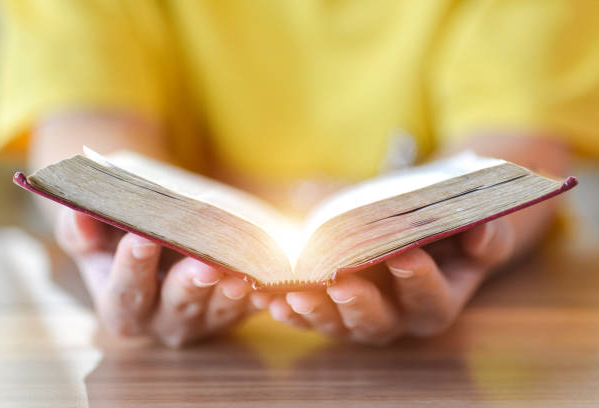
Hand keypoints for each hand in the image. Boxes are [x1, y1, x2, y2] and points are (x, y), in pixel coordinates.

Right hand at [55, 208, 254, 346]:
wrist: (156, 232)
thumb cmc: (119, 229)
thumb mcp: (92, 228)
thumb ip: (80, 227)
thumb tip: (79, 216)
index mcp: (123, 305)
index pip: (126, 291)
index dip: (132, 267)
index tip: (142, 238)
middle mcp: (163, 320)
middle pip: (178, 305)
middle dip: (192, 283)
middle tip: (205, 262)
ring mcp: (203, 318)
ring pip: (219, 307)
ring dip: (232, 289)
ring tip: (242, 270)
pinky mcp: (234, 310)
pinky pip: (251, 303)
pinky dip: (261, 289)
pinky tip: (269, 272)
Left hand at [252, 218, 514, 344]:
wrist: (417, 231)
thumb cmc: (448, 229)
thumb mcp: (476, 228)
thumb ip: (484, 234)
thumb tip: (481, 230)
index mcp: (436, 301)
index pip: (430, 299)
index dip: (419, 280)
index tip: (404, 253)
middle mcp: (397, 318)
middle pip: (379, 322)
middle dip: (359, 304)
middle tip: (342, 281)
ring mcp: (359, 318)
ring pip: (337, 324)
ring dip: (314, 312)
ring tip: (292, 294)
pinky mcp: (331, 311)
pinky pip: (307, 316)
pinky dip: (286, 309)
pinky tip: (266, 296)